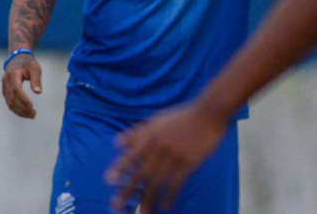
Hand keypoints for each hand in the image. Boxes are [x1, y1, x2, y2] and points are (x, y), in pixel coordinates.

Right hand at [1, 54, 41, 118]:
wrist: (17, 59)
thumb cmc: (28, 63)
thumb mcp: (35, 68)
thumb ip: (36, 79)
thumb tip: (38, 92)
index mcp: (13, 74)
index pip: (16, 89)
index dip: (23, 99)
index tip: (32, 106)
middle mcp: (6, 81)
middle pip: (12, 98)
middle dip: (23, 108)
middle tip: (34, 114)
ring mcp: (4, 88)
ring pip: (10, 103)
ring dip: (20, 111)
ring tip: (32, 115)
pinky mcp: (5, 92)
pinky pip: (9, 103)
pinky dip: (17, 110)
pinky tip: (26, 113)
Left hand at [106, 103, 229, 213]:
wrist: (208, 114)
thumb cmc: (182, 116)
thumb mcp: (157, 119)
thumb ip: (137, 132)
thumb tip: (117, 143)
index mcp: (150, 135)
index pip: (131, 154)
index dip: (120, 168)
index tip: (108, 181)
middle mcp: (159, 147)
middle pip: (141, 173)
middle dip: (128, 190)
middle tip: (116, 205)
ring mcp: (174, 156)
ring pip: (157, 182)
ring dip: (148, 200)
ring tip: (142, 213)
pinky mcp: (189, 163)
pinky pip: (176, 184)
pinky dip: (170, 197)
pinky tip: (166, 207)